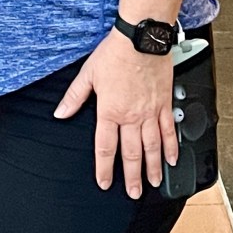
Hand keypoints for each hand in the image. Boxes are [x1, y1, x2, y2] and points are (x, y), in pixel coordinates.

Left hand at [54, 30, 176, 198]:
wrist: (140, 39)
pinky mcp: (164, 104)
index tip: (105, 183)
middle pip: (131, 153)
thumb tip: (60, 113)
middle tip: (134, 193)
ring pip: (152, 147)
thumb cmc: (114, 53)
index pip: (105, 147)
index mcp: (110, 111)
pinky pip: (169, 130)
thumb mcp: (88, 74)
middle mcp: (131, 116)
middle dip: (132, 176)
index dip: (104, 168)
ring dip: (153, 167)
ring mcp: (150, 112)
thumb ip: (75, 97)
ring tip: (154, 182)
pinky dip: (171, 147)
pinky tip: (172, 159)